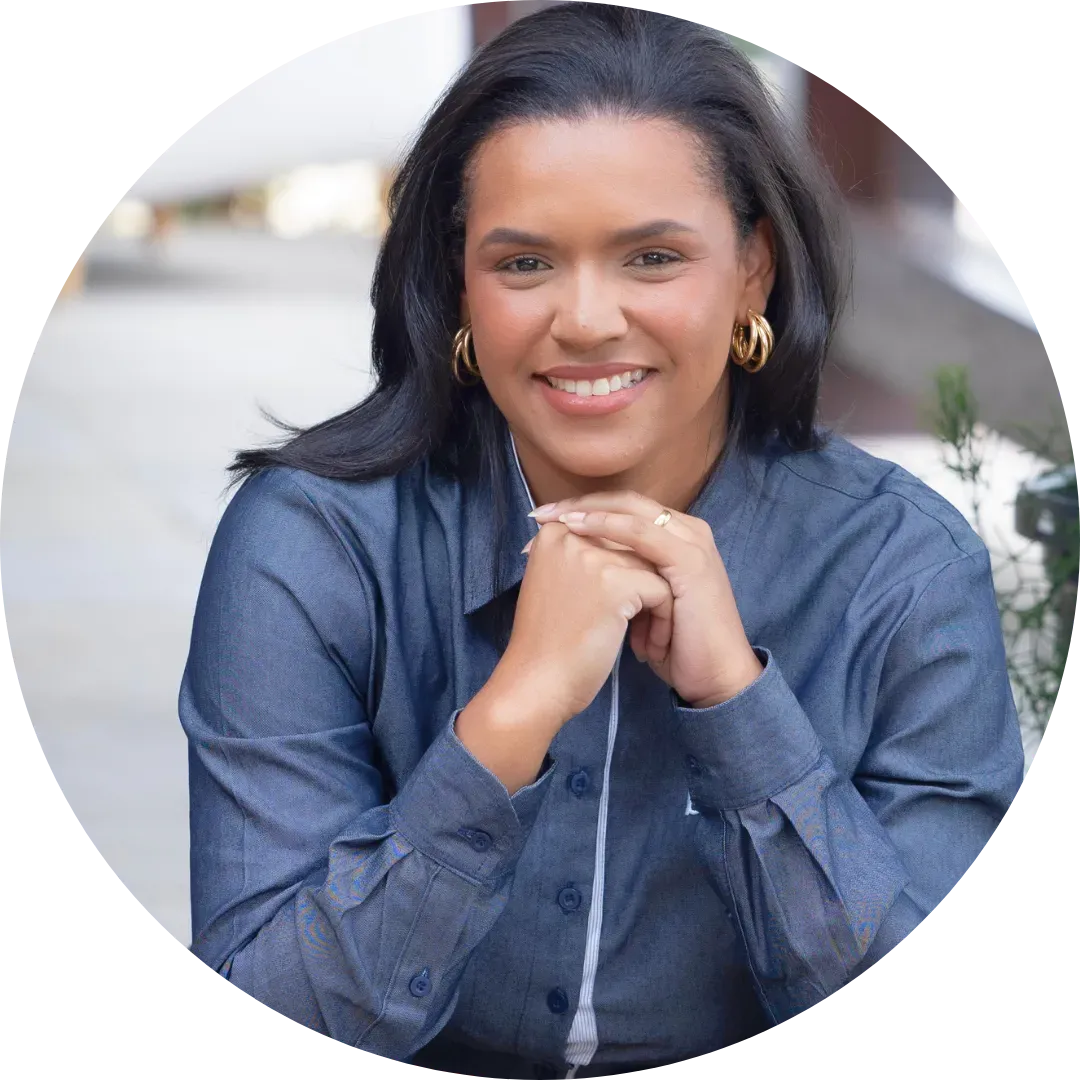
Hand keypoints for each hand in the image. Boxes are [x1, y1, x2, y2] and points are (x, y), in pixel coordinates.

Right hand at [501, 519, 675, 725]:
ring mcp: (593, 556)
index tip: (608, 611)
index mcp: (554, 531)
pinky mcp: (616, 582)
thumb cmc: (548, 642)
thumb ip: (582, 557)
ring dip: (656, 606)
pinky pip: (662, 591)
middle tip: (632, 628)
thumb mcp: (556, 583)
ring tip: (641, 638)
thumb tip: (622, 545)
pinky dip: (661, 622)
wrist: (536, 683)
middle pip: (635, 548)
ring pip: (654, 568)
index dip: (623, 573)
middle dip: (642, 587)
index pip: (612, 533)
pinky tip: (645, 648)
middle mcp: (571, 533)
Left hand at [526, 492, 762, 707]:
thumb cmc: (673, 646)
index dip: (581, 509)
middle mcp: (686, 531)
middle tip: (540, 513)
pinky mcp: (690, 561)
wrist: (712, 676)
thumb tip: (570, 564)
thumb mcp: (639, 603)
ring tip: (554, 519)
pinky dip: (608, 527)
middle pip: (626, 501)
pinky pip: (643, 533)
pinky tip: (580, 530)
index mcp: (675, 537)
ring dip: (590, 511)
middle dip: (579, 503)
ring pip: (633, 510)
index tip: (541, 520)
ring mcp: (691, 543)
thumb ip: (618, 576)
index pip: (623, 508)